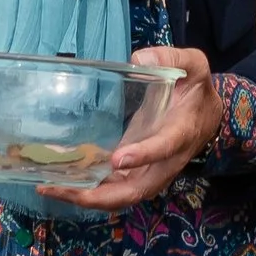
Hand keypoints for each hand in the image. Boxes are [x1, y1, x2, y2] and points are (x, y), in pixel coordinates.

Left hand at [34, 47, 223, 213]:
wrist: (206, 115)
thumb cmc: (197, 89)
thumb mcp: (194, 66)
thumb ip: (172, 59)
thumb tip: (140, 59)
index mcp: (181, 132)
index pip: (164, 148)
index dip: (143, 155)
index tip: (118, 158)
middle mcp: (165, 161)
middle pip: (135, 190)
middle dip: (99, 195)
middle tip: (61, 188)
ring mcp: (149, 170)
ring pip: (120, 195)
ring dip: (86, 196)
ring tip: (49, 187)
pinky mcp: (135, 170)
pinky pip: (112, 186)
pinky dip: (87, 187)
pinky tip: (57, 179)